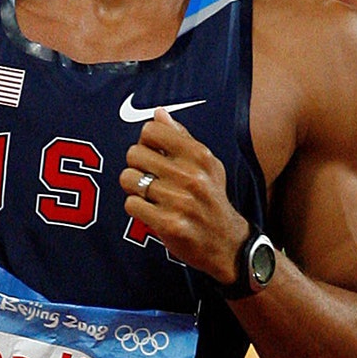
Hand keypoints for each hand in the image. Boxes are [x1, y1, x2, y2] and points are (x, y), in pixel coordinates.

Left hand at [119, 107, 250, 284]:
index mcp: (200, 155)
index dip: (146, 143)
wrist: (227, 243)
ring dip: (133, 187)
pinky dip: (136, 207)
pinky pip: (131, 204)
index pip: (150, 131)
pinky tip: (150, 210)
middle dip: (136, 165)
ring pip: (129, 179)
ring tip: (149, 194)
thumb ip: (182, 137)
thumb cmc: (211, 199)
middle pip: (134, 153)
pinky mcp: (169, 224)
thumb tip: (159, 113)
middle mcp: (192, 176)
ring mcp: (180, 201)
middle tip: (148, 176)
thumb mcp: (207, 165)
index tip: (154, 154)